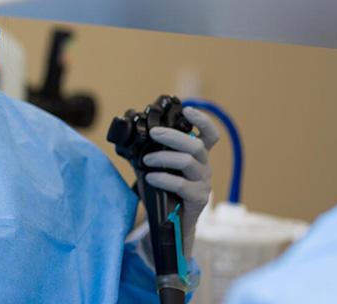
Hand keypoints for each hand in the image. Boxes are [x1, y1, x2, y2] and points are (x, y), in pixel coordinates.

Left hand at [140, 107, 219, 259]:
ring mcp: (203, 183)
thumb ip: (147, 154)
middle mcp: (204, 167)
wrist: (170, 226)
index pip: (209, 135)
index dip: (202, 121)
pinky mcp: (198, 199)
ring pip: (189, 162)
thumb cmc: (163, 194)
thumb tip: (126, 139)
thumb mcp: (156, 169)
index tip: (187, 110)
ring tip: (146, 161)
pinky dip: (164, 178)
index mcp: (196, 157)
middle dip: (173, 136)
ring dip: (164, 157)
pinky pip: (182, 184)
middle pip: (196, 145)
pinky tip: (150, 178)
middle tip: (154, 133)